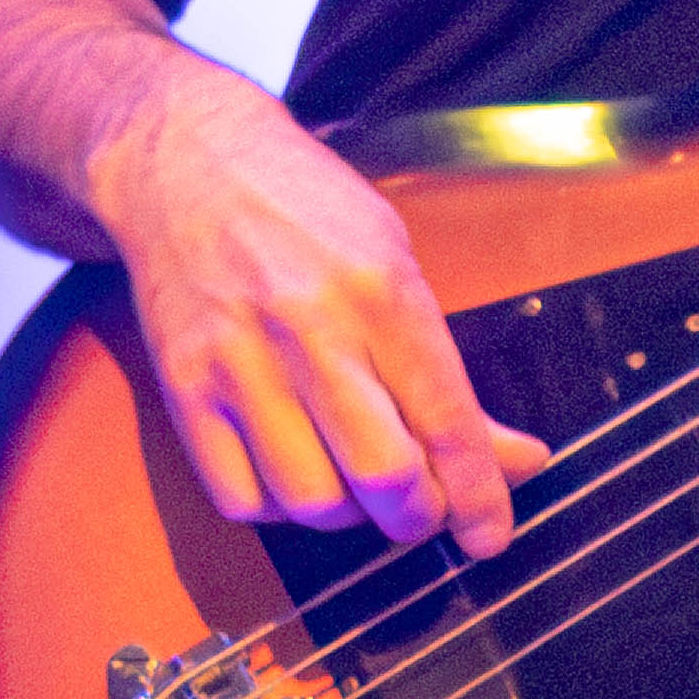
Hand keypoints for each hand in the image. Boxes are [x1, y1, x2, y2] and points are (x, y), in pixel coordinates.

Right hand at [84, 60, 553, 559]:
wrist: (184, 163)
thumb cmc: (302, 209)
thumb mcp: (396, 262)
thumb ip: (446, 368)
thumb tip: (514, 457)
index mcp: (381, 291)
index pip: (446, 420)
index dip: (480, 495)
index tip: (491, 536)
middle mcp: (309, 329)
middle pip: (383, 476)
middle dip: (417, 516)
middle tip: (422, 508)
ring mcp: (239, 362)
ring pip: (311, 500)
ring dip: (349, 515)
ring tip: (355, 481)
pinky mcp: (184, 388)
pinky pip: (241, 498)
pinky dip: (279, 507)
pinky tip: (295, 468)